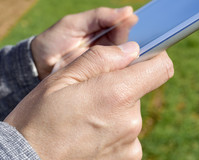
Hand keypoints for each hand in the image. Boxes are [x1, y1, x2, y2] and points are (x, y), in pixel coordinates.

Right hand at [5, 42, 173, 159]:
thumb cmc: (38, 117)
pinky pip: (126, 133)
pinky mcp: (126, 159)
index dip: (153, 57)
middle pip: (139, 89)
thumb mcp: (62, 77)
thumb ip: (100, 59)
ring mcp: (130, 143)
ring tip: (84, 116)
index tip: (137, 58)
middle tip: (89, 93)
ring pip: (130, 111)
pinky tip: (88, 133)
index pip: (160, 67)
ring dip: (114, 109)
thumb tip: (131, 49)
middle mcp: (131, 121)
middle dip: (120, 85)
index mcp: (117, 93)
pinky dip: (112, 129)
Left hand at [31, 7, 137, 78]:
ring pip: (122, 58)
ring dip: (128, 56)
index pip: (120, 25)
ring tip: (133, 51)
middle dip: (129, 39)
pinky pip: (115, 73)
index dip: (127, 22)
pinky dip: (121, 70)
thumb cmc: (54, 40)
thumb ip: (99, 16)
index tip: (133, 18)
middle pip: (124, 42)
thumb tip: (127, 10)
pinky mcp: (101, 77)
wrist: (37, 66)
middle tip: (132, 36)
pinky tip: (127, 67)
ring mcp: (104, 63)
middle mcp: (106, 46)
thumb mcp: (74, 24)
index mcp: (100, 30)